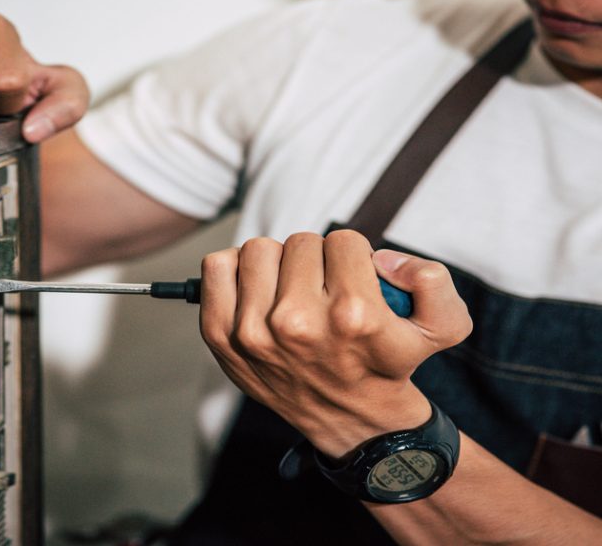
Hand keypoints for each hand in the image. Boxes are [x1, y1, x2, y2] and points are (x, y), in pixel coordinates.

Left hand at [199, 230, 472, 457]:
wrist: (350, 418)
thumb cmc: (387, 364)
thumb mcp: (442, 328)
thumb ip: (433, 280)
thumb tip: (383, 258)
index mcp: (351, 315)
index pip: (344, 241)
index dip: (354, 257)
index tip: (354, 283)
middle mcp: (297, 323)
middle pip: (300, 242)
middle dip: (316, 261)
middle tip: (324, 291)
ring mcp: (253, 331)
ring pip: (259, 250)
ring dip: (277, 265)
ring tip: (292, 293)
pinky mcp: (221, 336)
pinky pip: (217, 267)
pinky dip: (234, 271)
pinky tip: (258, 293)